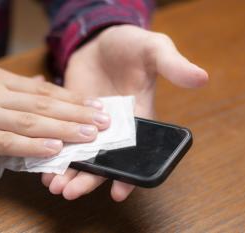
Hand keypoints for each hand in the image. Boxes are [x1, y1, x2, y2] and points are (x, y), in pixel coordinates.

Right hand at [0, 67, 109, 157]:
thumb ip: (16, 88)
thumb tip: (45, 86)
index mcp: (0, 81)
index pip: (46, 91)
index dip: (74, 99)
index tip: (97, 105)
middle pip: (44, 104)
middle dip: (78, 113)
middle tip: (104, 120)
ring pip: (31, 121)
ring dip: (63, 128)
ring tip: (90, 135)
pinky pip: (6, 140)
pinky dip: (33, 145)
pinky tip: (55, 148)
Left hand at [41, 25, 207, 200]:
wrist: (99, 39)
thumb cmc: (131, 44)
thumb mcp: (154, 49)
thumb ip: (173, 65)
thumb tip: (201, 77)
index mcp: (137, 117)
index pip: (134, 151)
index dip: (129, 172)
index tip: (120, 192)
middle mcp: (114, 127)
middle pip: (104, 159)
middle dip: (90, 177)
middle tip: (70, 192)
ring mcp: (90, 123)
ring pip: (81, 153)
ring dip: (69, 170)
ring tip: (53, 184)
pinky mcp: (70, 116)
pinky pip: (63, 137)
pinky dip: (54, 150)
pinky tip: (42, 165)